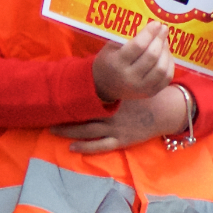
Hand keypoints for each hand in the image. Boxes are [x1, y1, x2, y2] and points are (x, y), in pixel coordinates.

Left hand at [51, 86, 187, 153]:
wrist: (165, 111)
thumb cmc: (148, 95)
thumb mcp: (131, 84)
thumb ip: (117, 79)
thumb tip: (104, 65)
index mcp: (113, 99)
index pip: (87, 99)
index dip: (71, 100)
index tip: (55, 98)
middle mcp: (110, 114)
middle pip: (83, 116)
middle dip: (65, 119)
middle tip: (46, 119)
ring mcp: (115, 128)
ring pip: (88, 132)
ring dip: (69, 132)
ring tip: (53, 131)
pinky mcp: (121, 140)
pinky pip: (101, 146)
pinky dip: (86, 147)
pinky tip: (72, 148)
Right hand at [92, 21, 173, 101]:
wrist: (105, 86)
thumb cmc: (108, 61)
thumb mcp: (111, 47)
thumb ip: (128, 38)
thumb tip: (151, 27)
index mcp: (117, 63)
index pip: (138, 46)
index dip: (150, 33)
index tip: (156, 23)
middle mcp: (130, 78)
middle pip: (152, 56)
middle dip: (160, 40)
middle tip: (163, 29)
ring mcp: (141, 88)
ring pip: (162, 68)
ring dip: (166, 51)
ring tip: (164, 41)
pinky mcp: (150, 93)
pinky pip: (166, 78)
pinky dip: (169, 64)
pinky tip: (166, 54)